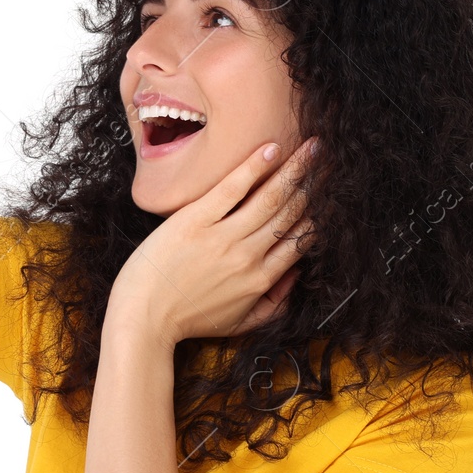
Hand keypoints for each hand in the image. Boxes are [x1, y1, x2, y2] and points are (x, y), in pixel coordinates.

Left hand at [109, 138, 316, 347]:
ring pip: (270, 197)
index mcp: (261, 280)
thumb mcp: (239, 324)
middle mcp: (248, 256)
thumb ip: (273, 305)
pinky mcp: (195, 220)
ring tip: (312, 148)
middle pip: (291, 213)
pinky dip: (254, 167)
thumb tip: (295, 276)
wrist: (143, 316)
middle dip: (314, 184)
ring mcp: (222, 236)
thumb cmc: (187, 318)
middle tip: (328, 161)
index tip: (327, 193)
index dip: (317, 214)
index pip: (300, 240)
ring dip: (295, 169)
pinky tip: (272, 149)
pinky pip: (232, 188)